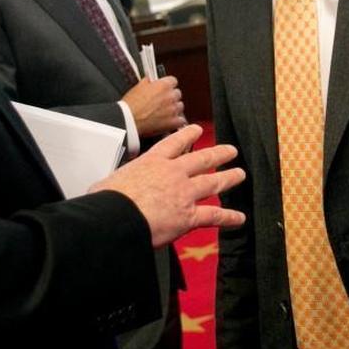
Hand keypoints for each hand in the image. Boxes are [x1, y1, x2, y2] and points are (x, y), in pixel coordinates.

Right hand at [90, 124, 245, 245]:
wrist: (117, 216)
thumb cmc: (108, 199)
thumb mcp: (111, 180)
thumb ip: (121, 180)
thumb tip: (110, 188)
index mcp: (153, 161)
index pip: (174, 143)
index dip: (188, 135)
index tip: (197, 130)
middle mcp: (173, 173)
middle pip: (202, 159)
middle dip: (218, 154)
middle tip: (230, 150)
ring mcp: (184, 193)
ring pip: (213, 182)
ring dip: (229, 178)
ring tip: (240, 174)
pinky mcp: (189, 216)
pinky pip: (214, 215)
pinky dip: (229, 217)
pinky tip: (239, 218)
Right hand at [122, 75, 186, 136]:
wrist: (128, 120)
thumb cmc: (131, 105)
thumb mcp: (138, 87)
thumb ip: (148, 82)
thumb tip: (150, 80)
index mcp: (163, 85)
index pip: (173, 81)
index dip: (167, 85)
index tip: (164, 89)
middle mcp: (171, 96)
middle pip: (177, 94)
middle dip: (171, 97)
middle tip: (162, 102)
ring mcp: (173, 109)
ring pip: (180, 106)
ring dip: (174, 108)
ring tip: (163, 113)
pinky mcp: (174, 122)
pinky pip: (181, 120)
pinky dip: (176, 121)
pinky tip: (168, 122)